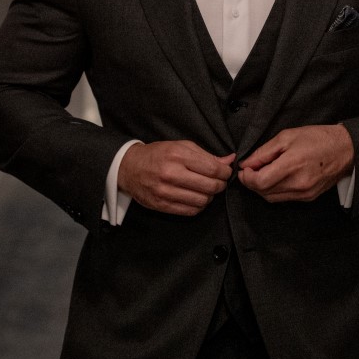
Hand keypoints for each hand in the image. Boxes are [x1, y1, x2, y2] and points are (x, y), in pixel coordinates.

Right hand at [118, 141, 235, 215]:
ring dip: (210, 197)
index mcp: (177, 155)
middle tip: (219, 182)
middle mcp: (171, 173)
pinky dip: (199, 206)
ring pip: (202, 201)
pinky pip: (190, 211)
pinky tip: (197, 198)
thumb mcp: (181, 146)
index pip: (212, 169)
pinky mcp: (162, 205)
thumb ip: (206, 155)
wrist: (129, 168)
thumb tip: (229, 160)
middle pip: (210, 186)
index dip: (225, 172)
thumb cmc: (158, 154)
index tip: (226, 172)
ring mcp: (165, 191)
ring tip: (206, 190)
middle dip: (220, 185)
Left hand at [238, 124, 353, 202]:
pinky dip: (274, 191)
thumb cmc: (317, 139)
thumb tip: (247, 163)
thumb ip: (264, 152)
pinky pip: (284, 199)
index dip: (246, 178)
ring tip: (262, 174)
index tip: (244, 169)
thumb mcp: (287, 136)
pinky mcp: (308, 198)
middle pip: (263, 192)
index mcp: (292, 165)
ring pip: (272, 198)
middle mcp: (298, 184)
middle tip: (250, 170)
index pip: (259, 182)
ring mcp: (304, 194)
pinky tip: (275, 179)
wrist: (345, 150)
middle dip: (251, 183)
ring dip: (261, 188)